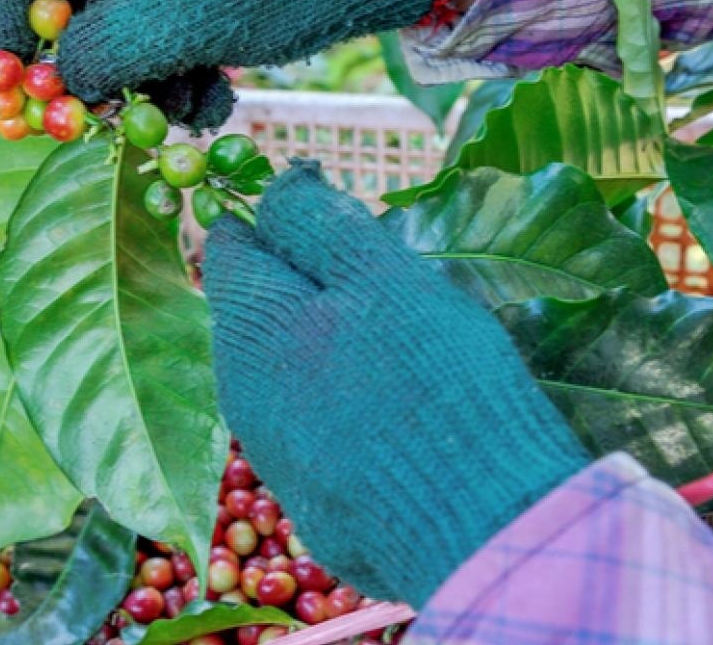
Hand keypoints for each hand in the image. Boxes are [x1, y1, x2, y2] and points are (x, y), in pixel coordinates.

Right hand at [0, 0, 454, 129]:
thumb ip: (124, 42)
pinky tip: (215, 99)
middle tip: (95, 121)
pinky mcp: (181, 20)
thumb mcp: (206, 10)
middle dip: (79, 77)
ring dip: (138, 97)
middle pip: (57, 16)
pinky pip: (150, 67)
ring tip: (189, 107)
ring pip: (107, 54)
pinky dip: (174, 95)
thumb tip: (63, 80)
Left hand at [202, 164, 588, 606]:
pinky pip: (314, 429)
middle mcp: (239, 390)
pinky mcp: (309, 498)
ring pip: (285, 371)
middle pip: (259, 312)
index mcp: (249, 324)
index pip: (233, 247)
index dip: (278, 220)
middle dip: (306, 287)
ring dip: (326, 347)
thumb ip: (319, 223)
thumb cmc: (435, 383)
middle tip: (384, 284)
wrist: (478, 530)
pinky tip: (398, 413)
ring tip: (400, 348)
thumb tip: (277, 183)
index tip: (333, 216)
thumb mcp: (385, 277)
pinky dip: (344, 407)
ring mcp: (271, 452)